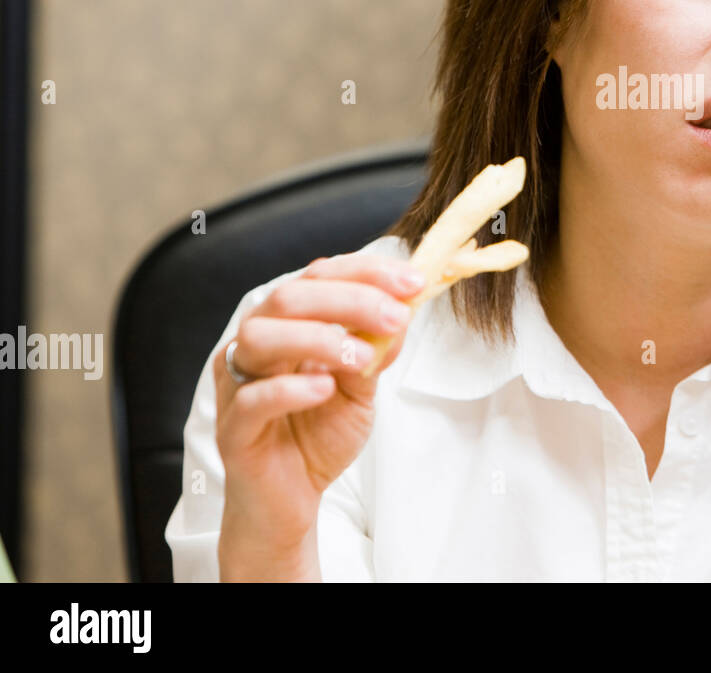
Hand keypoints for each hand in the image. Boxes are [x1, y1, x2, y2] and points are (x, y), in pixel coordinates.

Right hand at [214, 252, 424, 558]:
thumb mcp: (361, 387)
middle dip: (350, 299)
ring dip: (317, 338)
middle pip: (288, 298)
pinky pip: (253, 399)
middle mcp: (255, 345)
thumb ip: (375, 350)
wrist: (291, 501)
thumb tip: (403, 312)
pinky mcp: (233, 429)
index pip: (318, 276)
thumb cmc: (319, 434)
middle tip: (396, 317)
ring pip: (260, 338)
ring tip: (362, 358)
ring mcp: (238, 385)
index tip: (413, 282)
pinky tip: (325, 389)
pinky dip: (291, 388)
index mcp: (286, 324)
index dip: (366, 273)